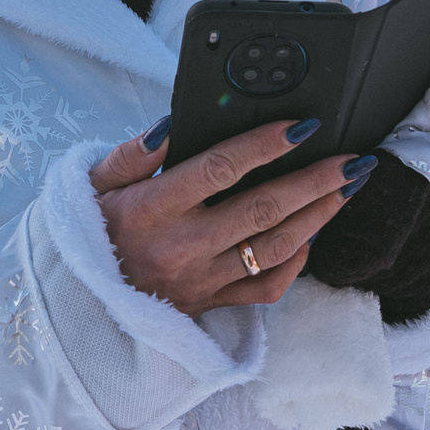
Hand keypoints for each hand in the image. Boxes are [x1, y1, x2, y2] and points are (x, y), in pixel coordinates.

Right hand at [88, 116, 375, 316]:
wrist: (75, 303)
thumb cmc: (89, 232)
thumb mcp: (93, 184)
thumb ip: (133, 153)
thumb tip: (174, 125)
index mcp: (151, 210)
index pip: (219, 170)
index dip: (264, 146)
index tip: (301, 126)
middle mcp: (181, 248)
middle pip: (263, 211)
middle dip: (316, 181)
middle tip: (353, 159)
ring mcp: (201, 282)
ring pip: (275, 249)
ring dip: (319, 217)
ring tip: (348, 188)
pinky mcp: (211, 305)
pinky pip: (266, 289)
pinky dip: (296, 262)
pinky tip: (311, 235)